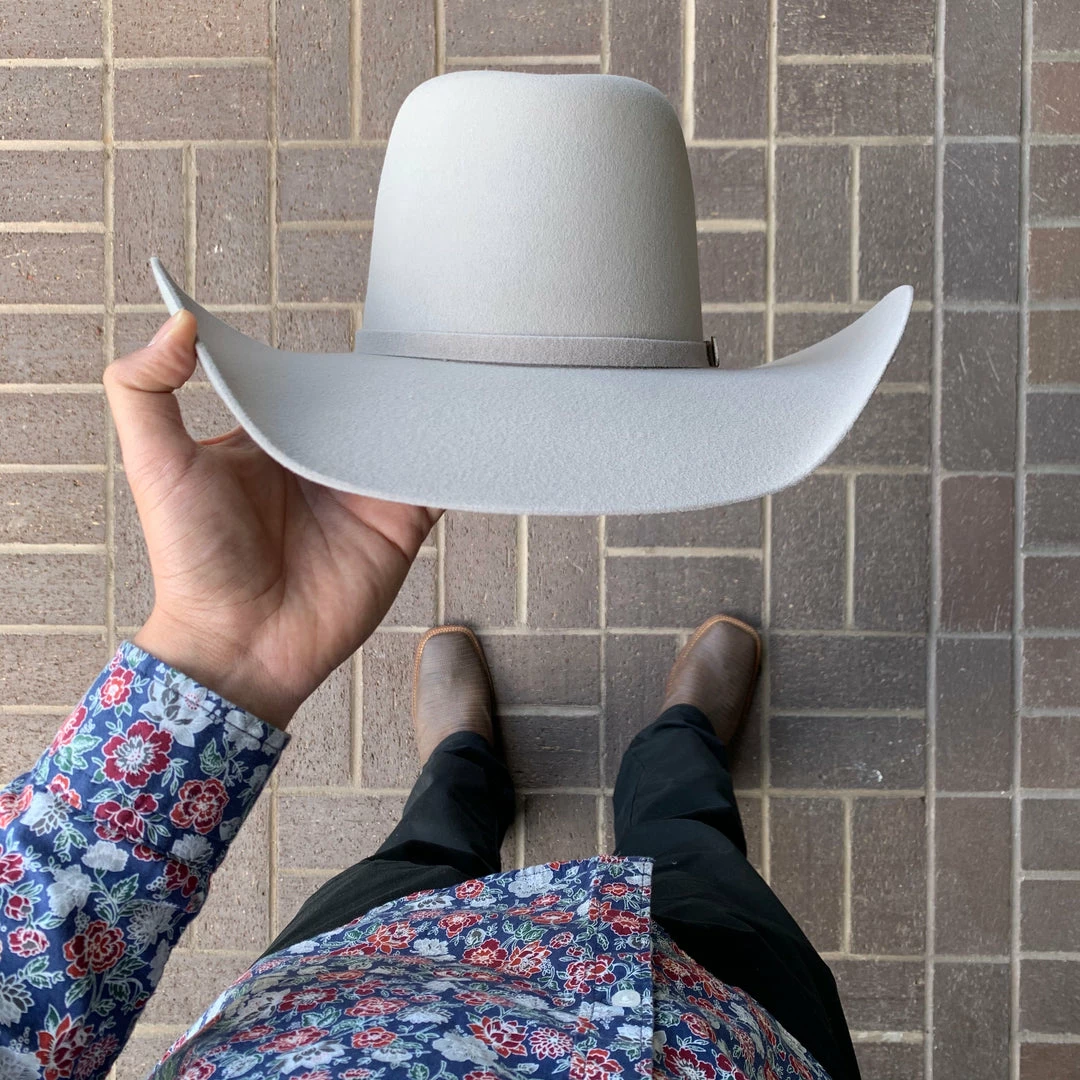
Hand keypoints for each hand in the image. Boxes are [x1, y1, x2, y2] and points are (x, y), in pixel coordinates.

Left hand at [104, 311, 440, 728]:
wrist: (242, 645)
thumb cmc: (193, 561)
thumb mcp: (155, 466)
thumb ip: (145, 390)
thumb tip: (178, 320)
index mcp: (270, 441)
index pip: (305, 386)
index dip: (324, 363)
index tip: (348, 330)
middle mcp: (320, 462)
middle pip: (364, 407)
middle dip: (388, 381)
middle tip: (420, 342)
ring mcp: (364, 492)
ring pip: (407, 436)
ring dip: (429, 411)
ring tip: (454, 376)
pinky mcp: (401, 523)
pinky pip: (436, 480)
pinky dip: (456, 457)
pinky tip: (469, 431)